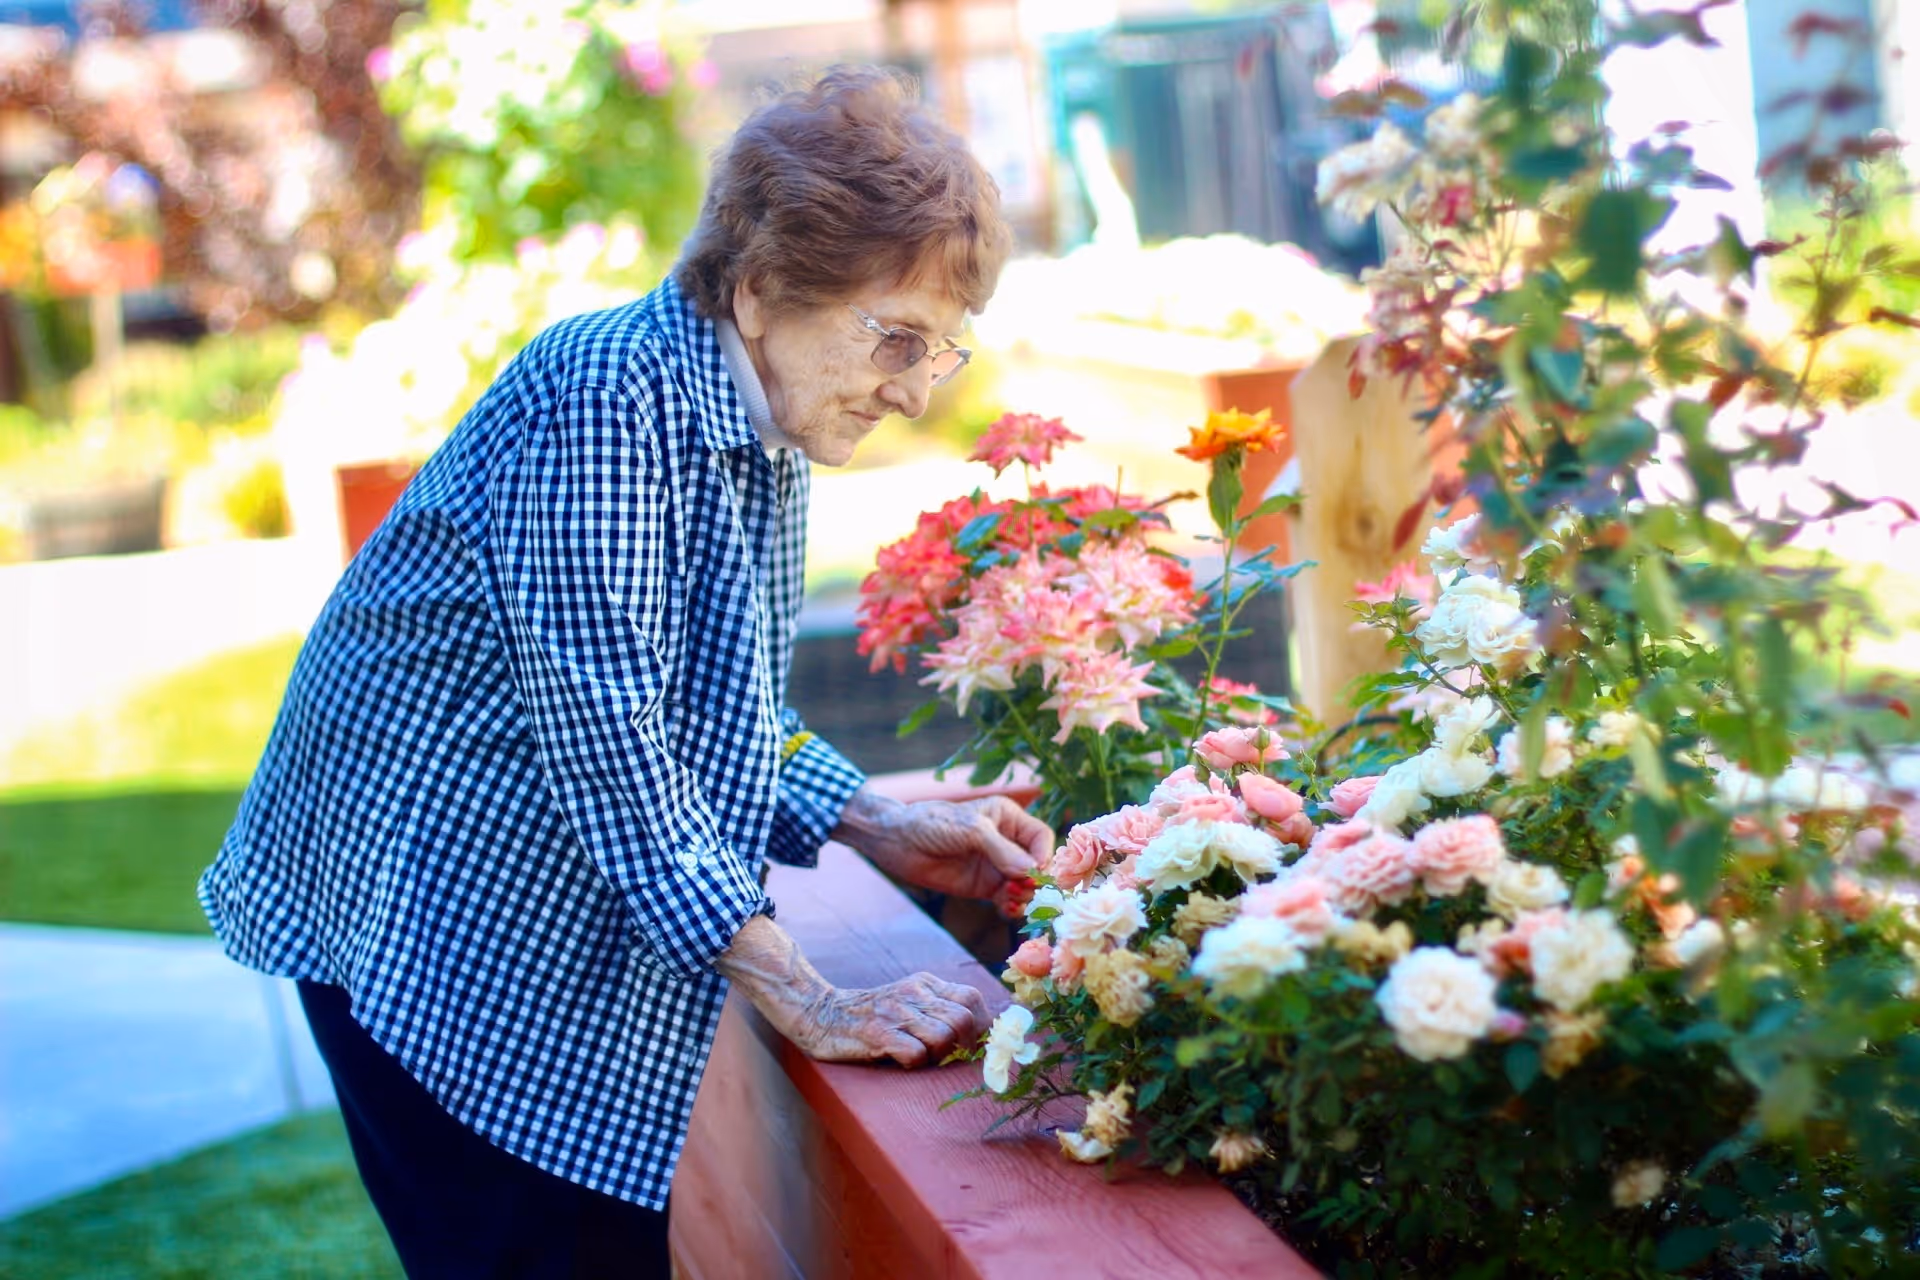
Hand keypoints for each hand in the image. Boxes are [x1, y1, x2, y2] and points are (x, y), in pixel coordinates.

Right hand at [788, 972, 989, 1065]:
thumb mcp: (907, 1000)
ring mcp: (895, 1012)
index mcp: (925, 984)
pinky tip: (901, 1060)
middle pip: (963, 1020)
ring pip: (944, 1037)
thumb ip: (938, 1008)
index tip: (975, 1046)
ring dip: (938, 1057)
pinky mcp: (877, 1033)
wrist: (821, 1014)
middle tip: (948, 1059)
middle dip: (963, 1046)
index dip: (981, 1026)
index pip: (972, 997)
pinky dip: (914, 1063)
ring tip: (920, 1058)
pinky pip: (915, 1053)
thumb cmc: (872, 1016)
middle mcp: (913, 993)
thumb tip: (979, 1032)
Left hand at [833, 789, 1051, 900]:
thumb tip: (1031, 871)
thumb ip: (1001, 851)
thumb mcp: (970, 830)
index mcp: (1008, 817)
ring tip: (1011, 900)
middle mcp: (1007, 841)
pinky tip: (1005, 909)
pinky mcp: (984, 886)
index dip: (1043, 856)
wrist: (897, 842)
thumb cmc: (932, 824)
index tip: (1034, 873)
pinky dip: (1012, 907)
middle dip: (1035, 881)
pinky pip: (1008, 899)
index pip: (1041, 838)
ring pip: (1026, 886)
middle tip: (1022, 891)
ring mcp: (996, 866)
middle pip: (1037, 865)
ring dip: (1025, 897)